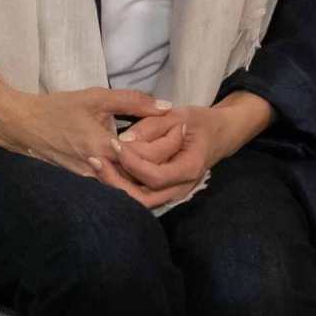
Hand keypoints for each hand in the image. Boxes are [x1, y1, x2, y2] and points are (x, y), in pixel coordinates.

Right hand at [0, 71, 169, 178]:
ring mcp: (88, 180)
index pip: (146, 158)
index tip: (183, 133)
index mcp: (104, 149)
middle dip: (162, 168)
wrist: (22, 126)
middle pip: (140, 180)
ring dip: (148, 176)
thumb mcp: (97, 97)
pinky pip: (112, 186)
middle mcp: (97, 170)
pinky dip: (130, 179)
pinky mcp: (82, 182)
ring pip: (126, 187)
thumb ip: (134, 101)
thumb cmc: (59, 108)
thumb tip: (167, 107)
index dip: (168, 147)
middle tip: (181, 153)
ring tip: (167, 159)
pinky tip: (144, 168)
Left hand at [92, 95, 273, 208]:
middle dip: (116, 181)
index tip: (115, 143)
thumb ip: (152, 126)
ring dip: (115, 185)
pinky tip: (104, 169)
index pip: (156, 176)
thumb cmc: (200, 123)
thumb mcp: (180, 115)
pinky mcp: (162, 192)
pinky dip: (120, 185)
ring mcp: (172, 193)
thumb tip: (123, 141)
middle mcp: (181, 187)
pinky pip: (138, 194)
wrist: (219, 135)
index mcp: (190, 168)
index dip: (133, 162)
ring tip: (96, 164)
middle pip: (143, 197)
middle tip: (96, 160)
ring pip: (138, 200)